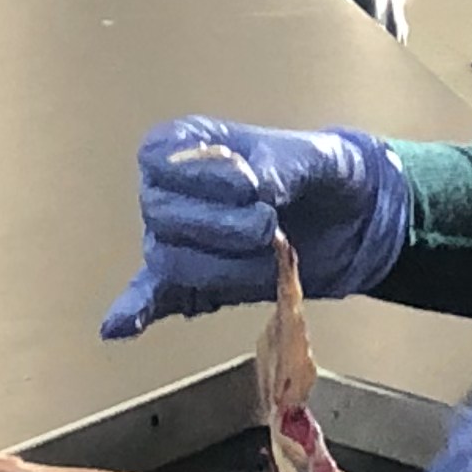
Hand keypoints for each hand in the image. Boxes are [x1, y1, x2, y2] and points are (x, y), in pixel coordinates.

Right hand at [98, 117, 411, 337]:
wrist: (351, 219)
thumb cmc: (324, 174)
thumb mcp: (314, 156)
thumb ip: (280, 166)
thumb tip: (256, 187)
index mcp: (192, 144)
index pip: (159, 156)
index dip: (200, 175)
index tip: (248, 185)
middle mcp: (173, 191)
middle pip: (161, 213)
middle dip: (221, 226)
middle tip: (269, 224)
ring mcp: (178, 240)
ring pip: (172, 260)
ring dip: (224, 265)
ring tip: (268, 252)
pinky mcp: (194, 283)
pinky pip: (152, 296)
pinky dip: (136, 310)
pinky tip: (120, 326)